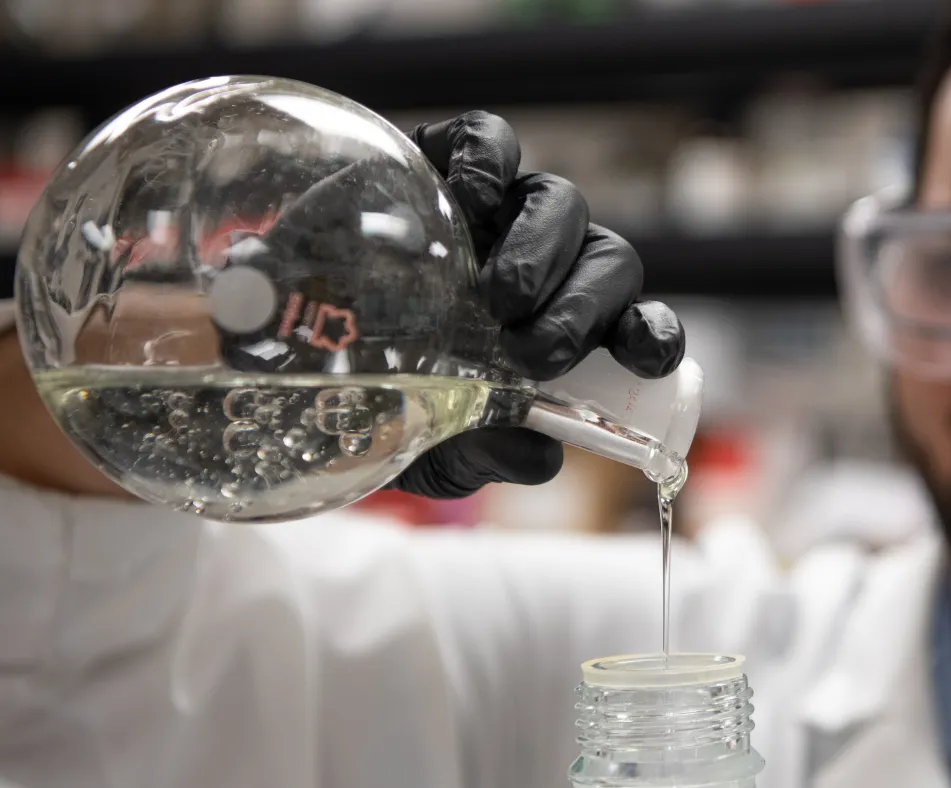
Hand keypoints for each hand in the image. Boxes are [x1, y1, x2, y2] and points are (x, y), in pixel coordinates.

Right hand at [389, 112, 686, 499]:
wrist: (273, 342)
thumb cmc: (371, 395)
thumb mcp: (431, 446)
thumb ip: (484, 454)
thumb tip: (542, 457)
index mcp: (563, 330)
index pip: (636, 323)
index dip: (651, 334)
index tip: (647, 356)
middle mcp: (547, 267)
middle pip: (608, 262)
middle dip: (584, 310)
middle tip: (533, 351)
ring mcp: (499, 212)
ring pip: (562, 205)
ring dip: (546, 253)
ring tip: (499, 299)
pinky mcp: (445, 162)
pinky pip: (490, 142)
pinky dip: (489, 165)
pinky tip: (469, 204)